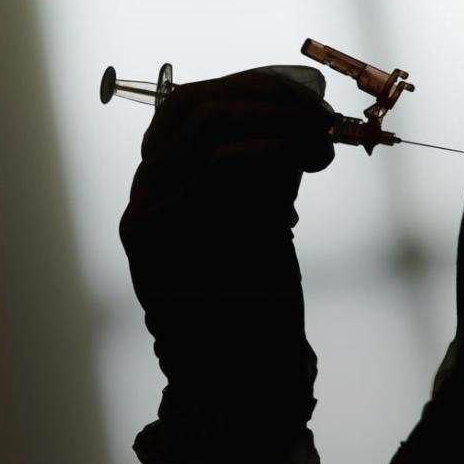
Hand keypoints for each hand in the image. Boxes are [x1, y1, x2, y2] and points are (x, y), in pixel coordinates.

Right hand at [120, 65, 334, 463]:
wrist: (245, 377)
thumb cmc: (257, 299)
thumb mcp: (262, 214)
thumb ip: (264, 163)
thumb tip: (301, 105)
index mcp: (161, 184)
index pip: (188, 104)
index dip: (250, 87)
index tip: (308, 98)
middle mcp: (142, 195)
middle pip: (192, 106)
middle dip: (267, 98)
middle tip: (321, 118)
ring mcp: (146, 216)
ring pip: (205, 126)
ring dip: (275, 120)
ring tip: (318, 145)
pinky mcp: (165, 240)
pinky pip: (219, 167)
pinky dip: (269, 149)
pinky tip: (301, 159)